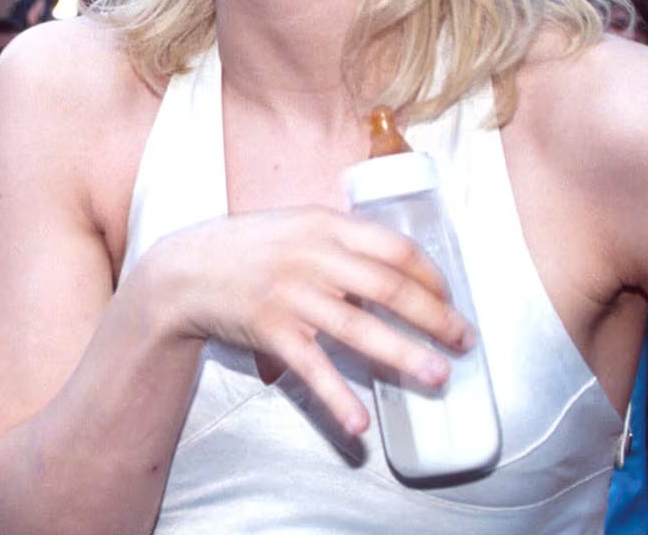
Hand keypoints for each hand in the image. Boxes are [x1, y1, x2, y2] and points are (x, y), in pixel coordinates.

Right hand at [146, 208, 474, 435]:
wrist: (184, 270)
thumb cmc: (249, 249)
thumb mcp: (297, 227)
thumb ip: (342, 243)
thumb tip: (397, 270)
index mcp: (326, 225)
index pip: (396, 248)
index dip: (432, 277)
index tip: (450, 300)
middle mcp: (312, 257)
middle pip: (389, 288)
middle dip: (435, 318)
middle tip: (463, 342)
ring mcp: (291, 294)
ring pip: (358, 329)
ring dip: (404, 355)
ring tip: (437, 377)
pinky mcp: (270, 330)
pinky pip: (312, 368)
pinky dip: (338, 397)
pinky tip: (359, 423)